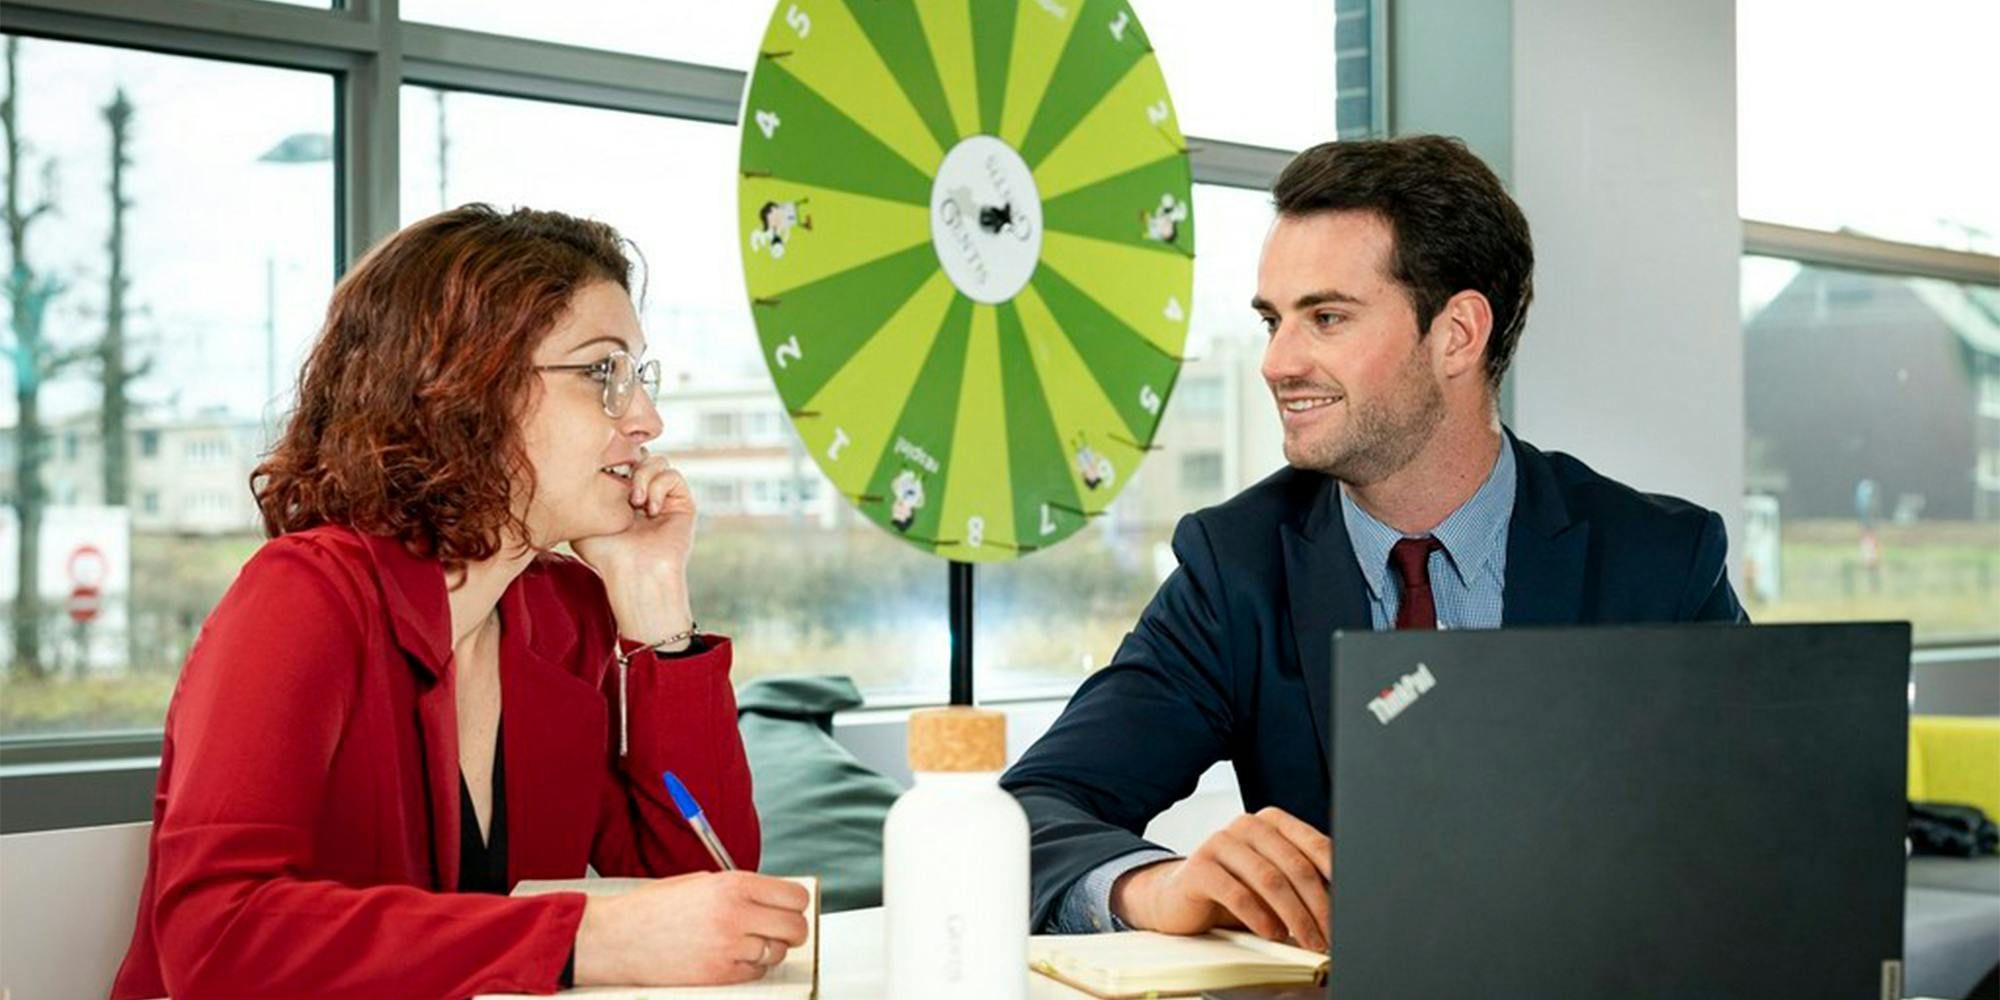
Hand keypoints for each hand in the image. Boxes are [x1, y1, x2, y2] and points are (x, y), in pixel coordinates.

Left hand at [571, 453, 697, 644]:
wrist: (632, 572)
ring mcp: (663, 497)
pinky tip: (651, 509)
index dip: (613, 456)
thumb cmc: (605, 554)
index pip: (621, 458)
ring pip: (657, 460)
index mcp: (621, 494)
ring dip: (643, 476)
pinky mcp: (682, 503)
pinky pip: (673, 476)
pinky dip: (660, 486)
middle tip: (619, 485)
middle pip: (640, 452)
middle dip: (628, 462)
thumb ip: (580, 491)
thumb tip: (578, 468)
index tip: (602, 470)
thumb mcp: (582, 518)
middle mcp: (643, 492)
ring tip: (635, 502)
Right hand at [573, 871, 811, 986]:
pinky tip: (730, 957)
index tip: (791, 908)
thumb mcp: (701, 882)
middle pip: (796, 928)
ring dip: (768, 949)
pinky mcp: (718, 975)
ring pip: (777, 953)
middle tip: (779, 929)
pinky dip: (749, 967)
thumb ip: (740, 889)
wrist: (617, 937)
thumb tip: (775, 900)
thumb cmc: (655, 907)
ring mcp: (728, 948)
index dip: (796, 904)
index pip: (794, 897)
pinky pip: (755, 973)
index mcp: (733, 885)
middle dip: (791, 930)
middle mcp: (735, 915)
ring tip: (744, 942)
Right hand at [1110, 807, 1330, 950]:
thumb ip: (1301, 879)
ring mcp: (1221, 842)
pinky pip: (1238, 893)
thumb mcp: (1272, 879)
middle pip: (1295, 866)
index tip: (1349, 908)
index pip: (1315, 843)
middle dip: (1318, 906)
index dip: (1336, 878)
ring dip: (1294, 916)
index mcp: (1272, 822)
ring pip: (1269, 880)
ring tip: (1305, 940)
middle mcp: (1247, 825)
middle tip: (1329, 935)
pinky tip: (1272, 934)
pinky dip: (1260, 917)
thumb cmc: (1234, 888)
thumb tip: (1343, 902)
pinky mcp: (1199, 867)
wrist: (1180, 898)